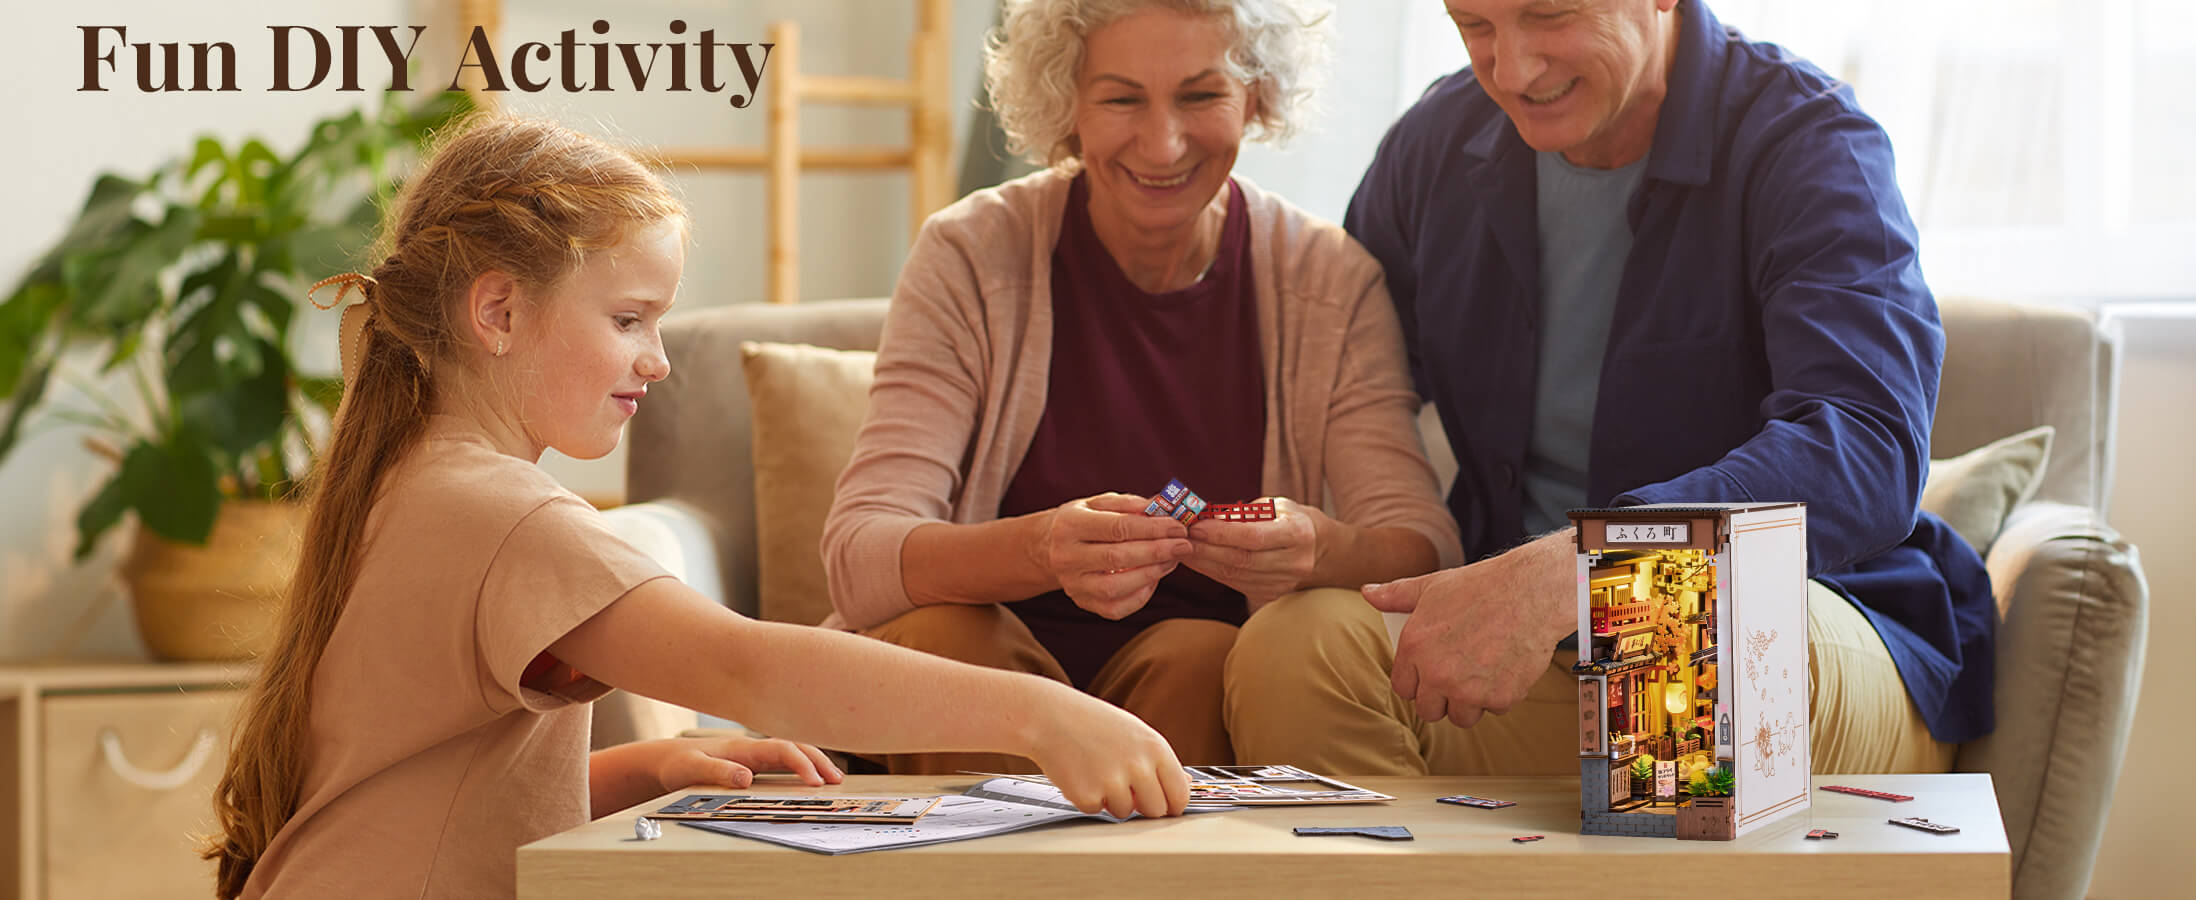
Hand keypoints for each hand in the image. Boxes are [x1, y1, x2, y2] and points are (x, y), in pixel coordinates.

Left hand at [649, 735, 843, 791]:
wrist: (663, 759)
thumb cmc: (676, 764)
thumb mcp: (692, 769)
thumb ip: (718, 771)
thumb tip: (747, 777)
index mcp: (743, 747)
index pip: (783, 750)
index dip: (802, 765)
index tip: (815, 783)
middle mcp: (752, 748)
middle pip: (795, 748)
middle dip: (818, 761)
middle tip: (837, 780)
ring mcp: (752, 754)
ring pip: (791, 753)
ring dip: (813, 763)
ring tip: (832, 778)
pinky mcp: (750, 763)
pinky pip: (783, 761)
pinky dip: (801, 766)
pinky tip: (807, 777)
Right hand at [1026, 687, 1190, 819]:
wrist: (1049, 717)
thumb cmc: (1092, 723)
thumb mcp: (1135, 732)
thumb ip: (1160, 761)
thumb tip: (1186, 784)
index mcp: (1155, 748)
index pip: (1179, 793)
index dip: (1173, 804)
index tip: (1167, 807)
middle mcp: (1138, 766)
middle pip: (1156, 810)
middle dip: (1144, 806)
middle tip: (1127, 789)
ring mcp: (1113, 782)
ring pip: (1126, 813)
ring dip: (1113, 801)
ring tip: (1098, 771)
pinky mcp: (1088, 796)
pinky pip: (1098, 811)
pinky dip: (1089, 799)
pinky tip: (1081, 774)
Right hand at [1031, 493, 1192, 619]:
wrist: (1047, 547)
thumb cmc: (1083, 521)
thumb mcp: (1098, 503)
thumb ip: (1129, 504)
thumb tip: (1161, 508)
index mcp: (1069, 525)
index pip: (1117, 527)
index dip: (1152, 528)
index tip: (1178, 526)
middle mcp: (1066, 557)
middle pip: (1118, 557)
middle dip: (1157, 551)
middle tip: (1184, 545)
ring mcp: (1072, 584)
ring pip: (1116, 587)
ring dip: (1151, 574)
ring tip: (1171, 560)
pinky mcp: (1081, 602)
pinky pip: (1115, 608)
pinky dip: (1140, 596)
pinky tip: (1153, 579)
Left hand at [1182, 496, 1324, 608]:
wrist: (1318, 549)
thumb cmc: (1290, 520)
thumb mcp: (1275, 507)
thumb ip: (1244, 514)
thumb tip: (1206, 517)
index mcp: (1298, 534)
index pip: (1253, 537)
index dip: (1221, 533)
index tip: (1195, 525)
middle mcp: (1295, 562)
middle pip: (1241, 560)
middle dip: (1206, 549)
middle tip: (1180, 539)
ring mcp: (1285, 583)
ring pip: (1236, 576)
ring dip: (1204, 563)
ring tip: (1183, 549)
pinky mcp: (1273, 595)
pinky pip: (1237, 585)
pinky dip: (1213, 573)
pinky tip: (1197, 562)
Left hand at [1363, 530, 1575, 728]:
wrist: (1532, 591)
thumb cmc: (1480, 586)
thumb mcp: (1432, 586)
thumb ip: (1396, 595)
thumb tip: (1367, 592)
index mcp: (1414, 647)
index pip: (1403, 688)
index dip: (1417, 682)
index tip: (1432, 674)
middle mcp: (1437, 673)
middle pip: (1429, 711)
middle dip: (1442, 698)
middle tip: (1459, 677)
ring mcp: (1468, 689)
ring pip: (1461, 717)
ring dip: (1471, 703)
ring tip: (1482, 674)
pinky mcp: (1499, 698)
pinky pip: (1493, 710)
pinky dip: (1500, 695)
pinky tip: (1506, 667)